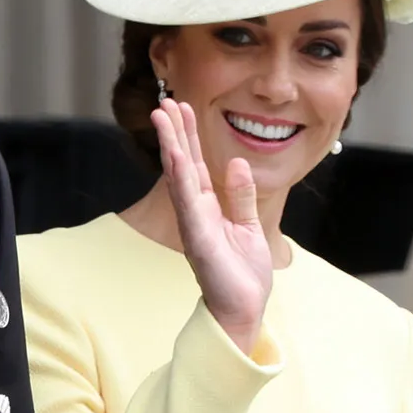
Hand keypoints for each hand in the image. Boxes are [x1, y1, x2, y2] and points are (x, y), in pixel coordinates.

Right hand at [151, 95, 271, 352]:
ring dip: (171, 144)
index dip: (190, 137)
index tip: (182, 109)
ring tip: (163, 116)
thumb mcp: (250, 227)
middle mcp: (196, 214)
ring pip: (180, 177)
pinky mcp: (199, 238)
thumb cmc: (243, 276)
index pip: (196, 166)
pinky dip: (180, 176)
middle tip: (164, 101)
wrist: (243, 310)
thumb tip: (236, 163)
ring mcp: (195, 225)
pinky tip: (175, 153)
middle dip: (175, 132)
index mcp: (209, 210)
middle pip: (183, 165)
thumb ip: (241, 197)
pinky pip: (188, 202)